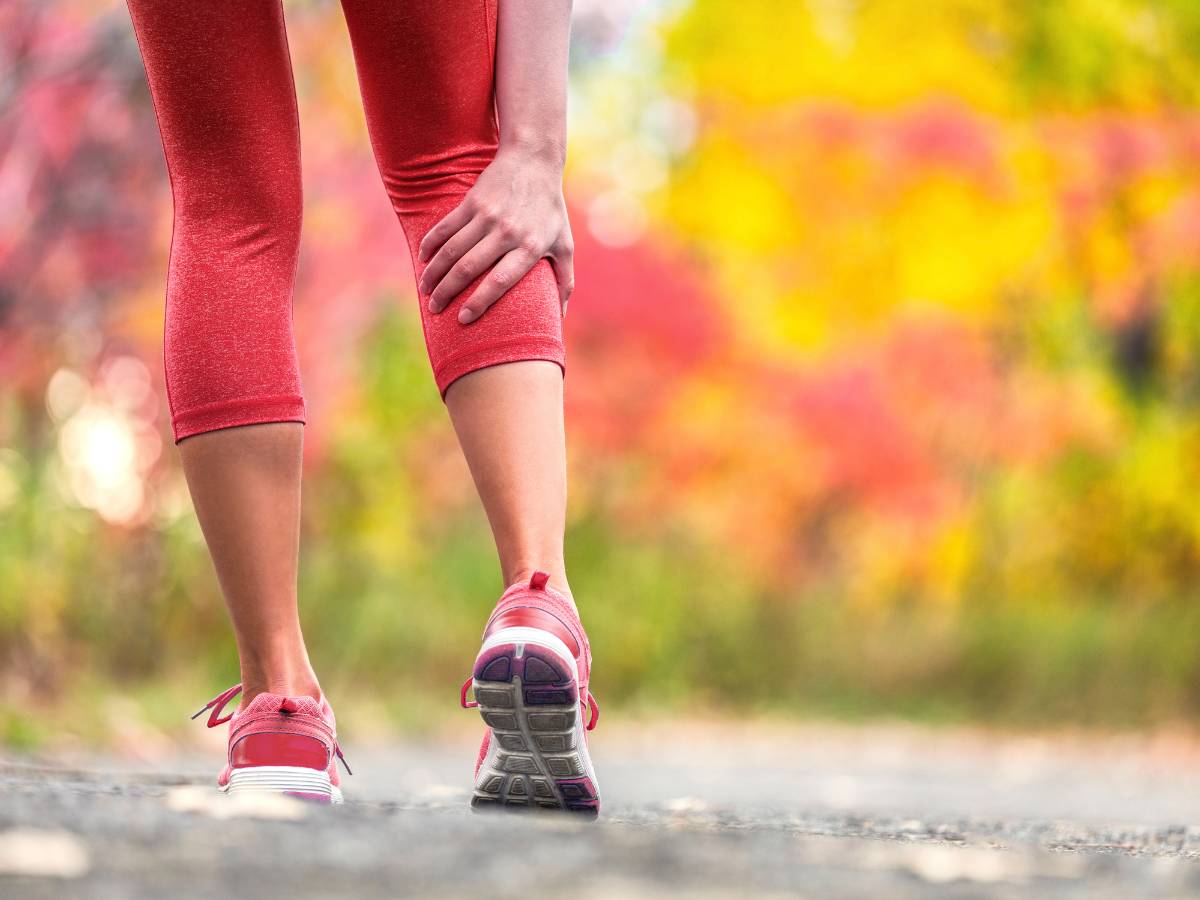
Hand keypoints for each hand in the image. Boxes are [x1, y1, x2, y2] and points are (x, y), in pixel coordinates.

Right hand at [417, 147, 573, 323]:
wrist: (534, 162)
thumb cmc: (551, 210)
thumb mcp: (565, 244)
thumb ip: (565, 281)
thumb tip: (559, 317)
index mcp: (530, 247)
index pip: (500, 281)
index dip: (479, 301)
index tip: (463, 319)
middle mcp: (507, 232)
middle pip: (469, 268)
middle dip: (447, 292)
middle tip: (434, 309)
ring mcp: (487, 216)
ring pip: (452, 250)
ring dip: (434, 272)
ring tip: (425, 289)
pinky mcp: (472, 202)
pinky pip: (445, 228)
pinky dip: (430, 244)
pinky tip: (423, 260)